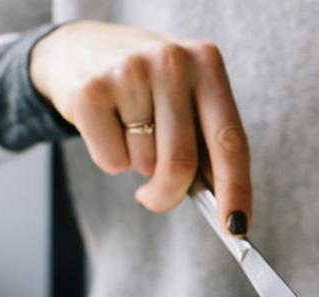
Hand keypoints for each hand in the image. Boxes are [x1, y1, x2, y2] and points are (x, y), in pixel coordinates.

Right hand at [30, 21, 249, 231]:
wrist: (81, 47)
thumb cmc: (148, 87)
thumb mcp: (186, 98)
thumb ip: (206, 142)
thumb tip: (223, 209)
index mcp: (208, 65)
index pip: (230, 140)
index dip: (236, 189)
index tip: (237, 227)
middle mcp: (173, 62)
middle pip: (182, 162)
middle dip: (170, 194)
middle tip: (157, 198)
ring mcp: (130, 72)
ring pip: (145, 164)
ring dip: (139, 167)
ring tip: (131, 133)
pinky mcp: (91, 90)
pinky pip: (111, 160)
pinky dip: (111, 160)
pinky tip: (108, 128)